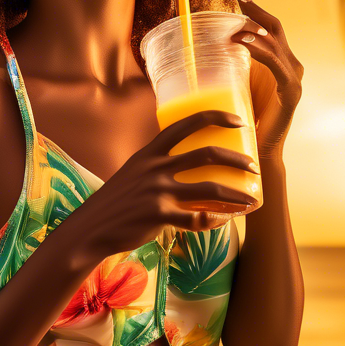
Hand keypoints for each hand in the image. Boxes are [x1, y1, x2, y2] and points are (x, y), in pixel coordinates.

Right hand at [68, 110, 259, 259]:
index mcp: (150, 152)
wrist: (91, 228)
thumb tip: (188, 164)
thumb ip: (158, 164)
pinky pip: (197, 219)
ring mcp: (157, 191)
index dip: (216, 117)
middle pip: (207, 154)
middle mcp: (155, 167)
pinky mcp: (159, 216)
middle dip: (237, 159)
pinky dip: (214, 221)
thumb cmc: (117, 200)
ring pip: (210, 189)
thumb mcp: (134, 171)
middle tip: (253, 167)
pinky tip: (223, 221)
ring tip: (251, 198)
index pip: (186, 123)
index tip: (239, 121)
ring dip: (236, 193)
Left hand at [230, 0, 303, 158]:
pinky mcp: (291, 92)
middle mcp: (292, 65)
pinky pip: (276, 64)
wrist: (259, 150)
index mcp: (282, 61)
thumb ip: (237, 63)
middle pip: (275, 28)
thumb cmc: (247, 117)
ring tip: (235, 22)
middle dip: (256, 9)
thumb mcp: (241, 82)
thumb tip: (213, 42)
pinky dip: (260, 51)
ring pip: (276, 43)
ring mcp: (294, 79)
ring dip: (254, 29)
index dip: (256, 8)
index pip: (270, 28)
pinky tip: (243, 43)